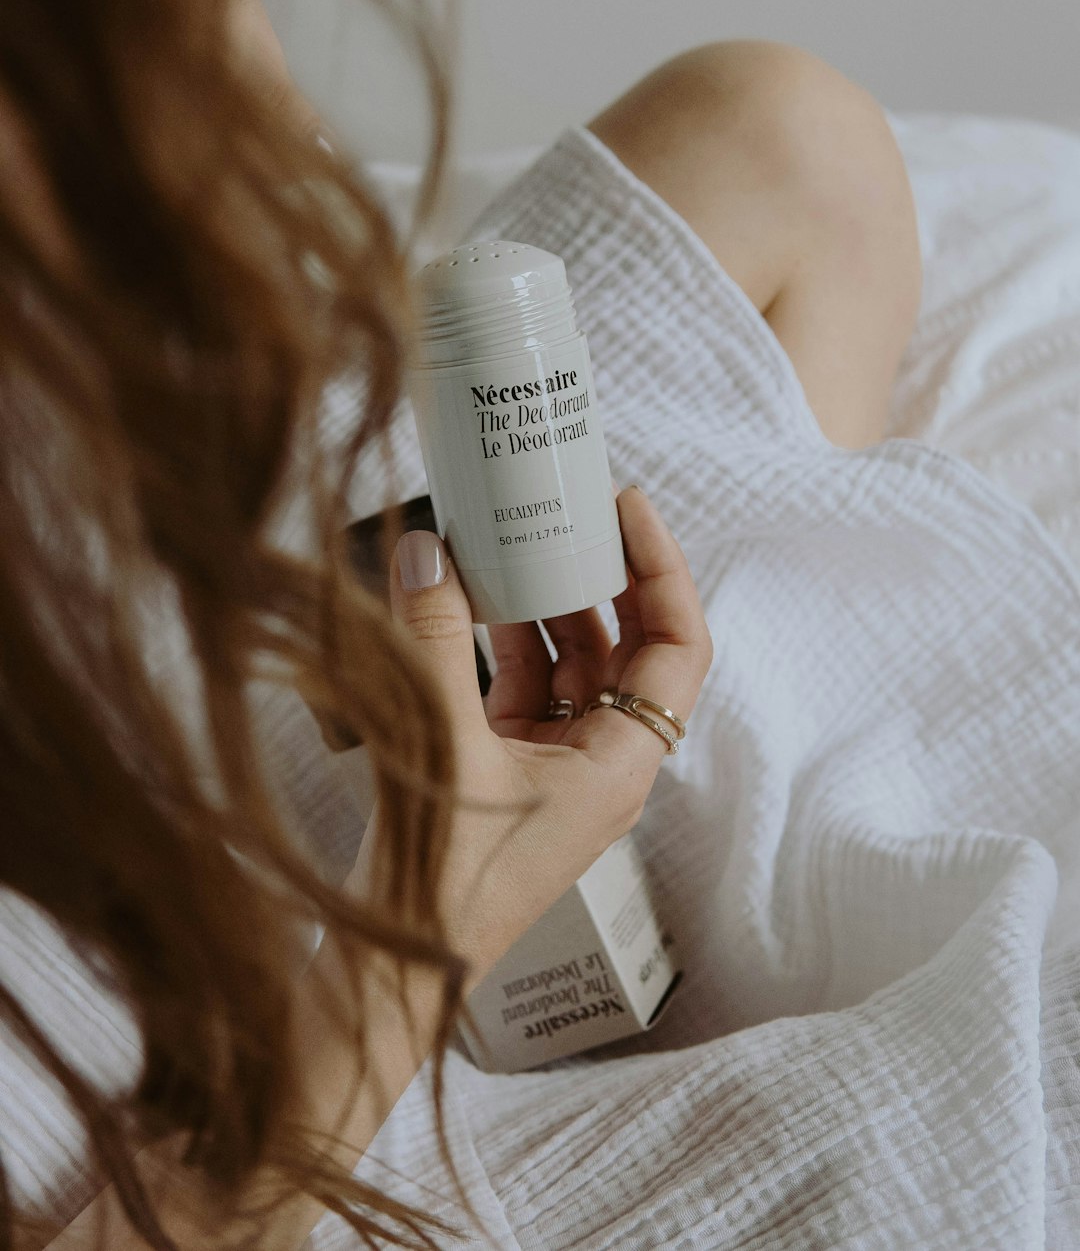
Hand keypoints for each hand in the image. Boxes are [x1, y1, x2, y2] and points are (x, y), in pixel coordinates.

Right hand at [369, 485, 711, 981]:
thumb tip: (428, 550)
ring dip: (548, 604)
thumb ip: (435, 640)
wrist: (387, 973)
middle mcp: (601, 765)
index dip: (663, 568)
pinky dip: (503, 640)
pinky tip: (469, 598)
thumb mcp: (441, 743)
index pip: (679, 646)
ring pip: (572, 666)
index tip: (627, 507)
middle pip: (630, 649)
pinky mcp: (507, 774)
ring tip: (516, 539)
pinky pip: (523, 689)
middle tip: (574, 510)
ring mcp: (554, 770)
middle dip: (604, 576)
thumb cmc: (436, 881)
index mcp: (620, 766)